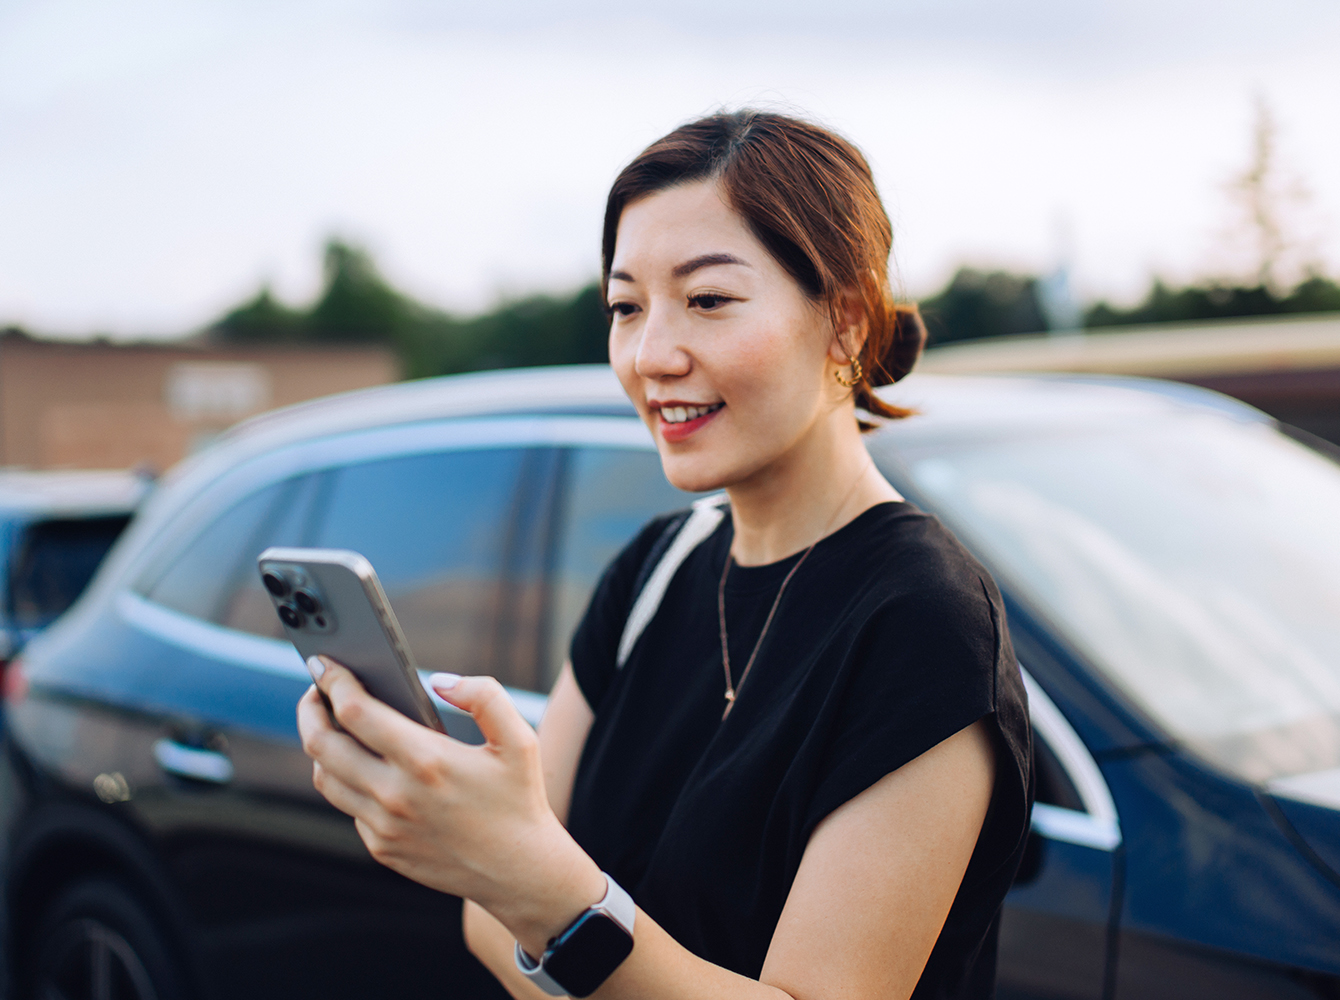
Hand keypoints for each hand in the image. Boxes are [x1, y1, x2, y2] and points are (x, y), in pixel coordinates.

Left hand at [296, 657, 605, 953]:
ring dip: (320, 746)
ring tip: (331, 725)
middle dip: (310, 709)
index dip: (333, 681)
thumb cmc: (519, 800)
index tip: (322, 663)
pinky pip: (349, 807)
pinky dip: (348, 780)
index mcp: (426, 760)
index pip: (355, 712)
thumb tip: (439, 680)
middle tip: (315, 690)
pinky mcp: (382, 848)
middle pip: (321, 745)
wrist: (519, 873)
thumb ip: (485, 696)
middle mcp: (396, 795)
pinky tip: (364, 766)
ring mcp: (384, 826)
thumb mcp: (519, 740)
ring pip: (325, 778)